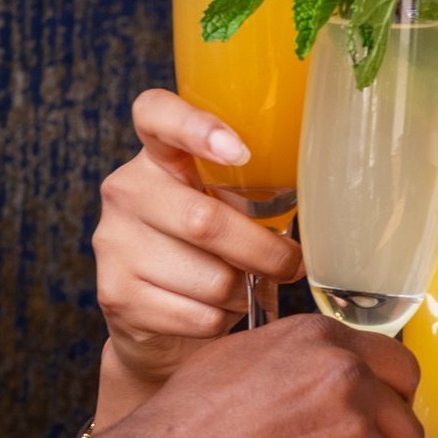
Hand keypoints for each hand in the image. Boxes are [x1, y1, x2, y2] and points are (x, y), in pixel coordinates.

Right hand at [93, 89, 304, 410]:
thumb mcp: (229, 211)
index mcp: (158, 156)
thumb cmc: (210, 254)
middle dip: (264, 252)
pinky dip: (221, 320)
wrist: (155, 322)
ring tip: (240, 288)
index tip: (239, 151)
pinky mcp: (115, 293)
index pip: (157, 115)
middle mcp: (127, 190)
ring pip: (209, 277)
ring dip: (243, 291)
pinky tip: (213, 311)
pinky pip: (197, 314)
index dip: (196, 127)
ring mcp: (114, 242)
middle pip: (205, 221)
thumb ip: (255, 197)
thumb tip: (324, 214)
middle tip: (290, 264)